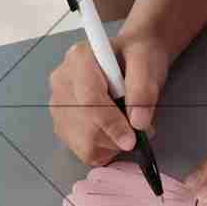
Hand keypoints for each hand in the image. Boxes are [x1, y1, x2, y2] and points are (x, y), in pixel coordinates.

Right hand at [49, 30, 173, 165]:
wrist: (133, 57)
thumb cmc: (138, 55)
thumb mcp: (148, 61)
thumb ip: (143, 88)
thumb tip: (138, 122)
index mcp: (80, 58)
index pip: (89, 99)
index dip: (111, 123)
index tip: (131, 138)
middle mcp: (62, 80)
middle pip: (83, 125)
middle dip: (114, 136)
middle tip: (138, 131)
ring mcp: (58, 104)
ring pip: (82, 142)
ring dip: (110, 144)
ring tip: (127, 127)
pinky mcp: (62, 123)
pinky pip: (82, 150)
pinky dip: (104, 149)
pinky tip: (114, 132)